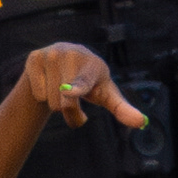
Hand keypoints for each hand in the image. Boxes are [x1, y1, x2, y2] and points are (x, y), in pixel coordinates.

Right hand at [19, 43, 147, 132]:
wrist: (63, 60)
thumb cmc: (89, 82)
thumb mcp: (106, 94)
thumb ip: (123, 109)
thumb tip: (142, 123)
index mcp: (93, 64)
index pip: (84, 81)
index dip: (77, 88)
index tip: (70, 91)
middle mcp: (72, 54)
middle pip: (65, 103)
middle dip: (70, 111)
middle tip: (74, 98)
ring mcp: (52, 54)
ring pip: (50, 100)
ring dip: (56, 104)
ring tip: (61, 90)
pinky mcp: (35, 57)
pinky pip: (37, 93)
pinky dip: (42, 96)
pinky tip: (49, 83)